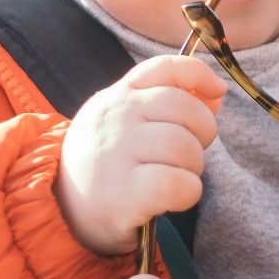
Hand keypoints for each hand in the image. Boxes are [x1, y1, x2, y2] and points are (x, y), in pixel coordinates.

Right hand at [57, 56, 227, 255]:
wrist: (61, 211)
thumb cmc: (104, 165)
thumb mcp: (124, 123)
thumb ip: (167, 104)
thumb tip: (215, 92)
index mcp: (118, 96)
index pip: (164, 67)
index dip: (199, 73)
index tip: (217, 91)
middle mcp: (116, 118)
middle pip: (184, 108)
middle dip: (202, 132)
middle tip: (189, 154)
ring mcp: (116, 153)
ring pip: (185, 146)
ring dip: (193, 167)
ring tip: (176, 177)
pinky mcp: (123, 193)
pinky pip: (179, 183)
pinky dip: (187, 193)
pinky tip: (173, 199)